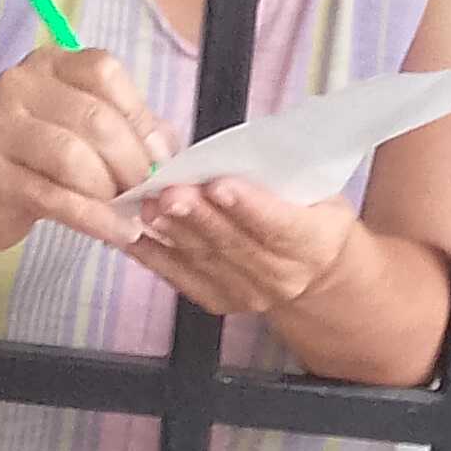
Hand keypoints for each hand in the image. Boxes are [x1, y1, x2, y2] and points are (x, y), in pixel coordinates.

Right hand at [0, 47, 171, 253]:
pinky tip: (117, 233)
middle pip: (95, 118)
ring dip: (112, 193)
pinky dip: (96, 219)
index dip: (140, 118)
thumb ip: (123, 130)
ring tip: (127, 214)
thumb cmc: (30, 161)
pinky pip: (57, 199)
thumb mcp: (76, 132)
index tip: (160, 158)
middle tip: (145, 194)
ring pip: (74, 157)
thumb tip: (171, 148)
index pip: (104, 73)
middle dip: (132, 163)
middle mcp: (19, 85)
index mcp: (48, 66)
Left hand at [129, 175, 359, 325]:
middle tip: (170, 191)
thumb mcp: (317, 189)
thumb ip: (283, 177)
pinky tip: (134, 233)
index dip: (247, 205)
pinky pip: (181, 276)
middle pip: (233, 243)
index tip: (219, 185)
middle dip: (197, 215)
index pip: (279, 225)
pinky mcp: (218, 300)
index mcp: (313, 242)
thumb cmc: (311, 215)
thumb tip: (238, 150)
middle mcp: (282, 276)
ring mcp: (248, 293)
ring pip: (204, 258)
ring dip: (172, 230)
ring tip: (149, 205)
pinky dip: (154, 254)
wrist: (313, 269)